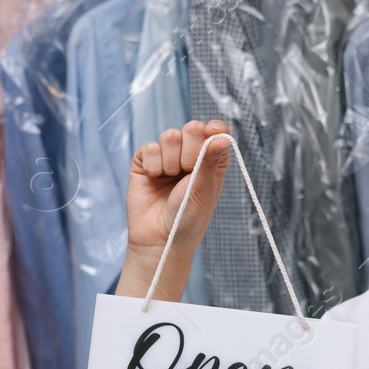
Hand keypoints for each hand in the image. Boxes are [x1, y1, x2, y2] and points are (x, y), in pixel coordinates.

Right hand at [116, 120, 231, 301]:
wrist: (159, 239)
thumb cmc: (188, 219)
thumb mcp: (204, 189)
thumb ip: (210, 160)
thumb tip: (222, 136)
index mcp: (212, 161)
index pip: (215, 131)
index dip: (213, 129)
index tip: (212, 134)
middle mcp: (190, 156)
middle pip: (192, 128)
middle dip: (190, 149)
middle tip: (188, 172)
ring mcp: (167, 158)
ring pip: (170, 135)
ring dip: (171, 160)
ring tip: (170, 180)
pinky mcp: (145, 162)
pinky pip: (150, 147)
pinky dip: (154, 164)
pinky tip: (155, 179)